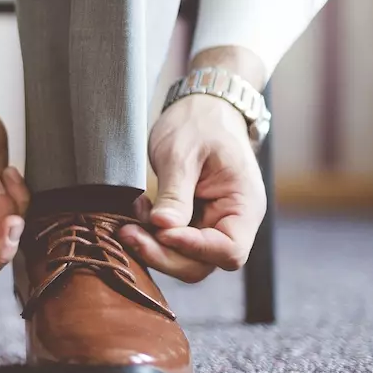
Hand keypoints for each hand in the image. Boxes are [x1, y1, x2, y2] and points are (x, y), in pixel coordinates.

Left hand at [120, 48, 267, 283]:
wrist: (202, 108)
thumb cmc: (200, 124)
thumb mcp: (183, 153)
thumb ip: (176, 192)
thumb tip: (163, 227)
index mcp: (244, 206)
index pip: (228, 249)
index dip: (193, 248)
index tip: (159, 231)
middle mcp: (232, 223)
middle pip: (201, 263)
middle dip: (163, 254)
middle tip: (128, 232)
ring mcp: (212, 226)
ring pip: (183, 259)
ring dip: (153, 247)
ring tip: (130, 218)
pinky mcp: (192, 224)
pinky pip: (172, 244)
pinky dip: (151, 236)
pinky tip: (137, 213)